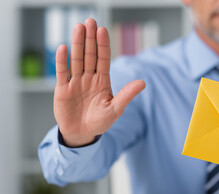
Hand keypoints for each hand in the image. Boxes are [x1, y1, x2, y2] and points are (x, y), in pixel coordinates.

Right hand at [54, 18, 145, 146]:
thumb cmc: (100, 121)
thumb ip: (127, 95)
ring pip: (76, 59)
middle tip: (90, 21)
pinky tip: (63, 48)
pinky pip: (62, 72)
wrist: (82, 134)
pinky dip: (62, 61)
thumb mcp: (115, 109)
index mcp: (103, 81)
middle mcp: (89, 78)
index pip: (103, 59)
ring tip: (78, 28)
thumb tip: (143, 83)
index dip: (103, 45)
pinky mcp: (62, 89)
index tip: (102, 30)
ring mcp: (75, 82)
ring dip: (77, 44)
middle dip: (90, 39)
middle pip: (90, 55)